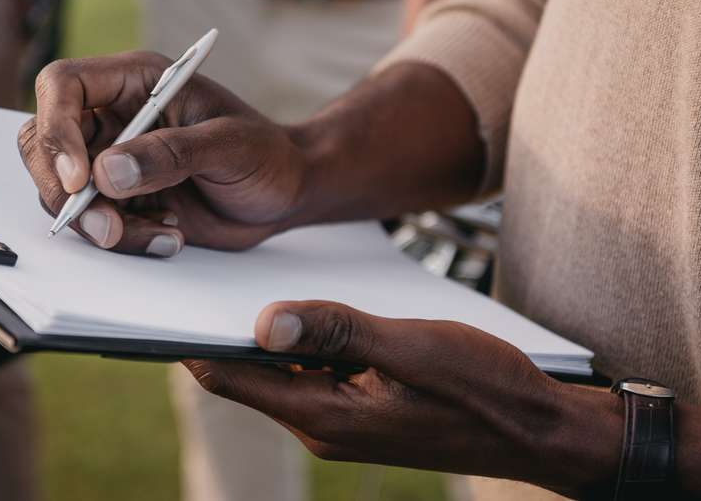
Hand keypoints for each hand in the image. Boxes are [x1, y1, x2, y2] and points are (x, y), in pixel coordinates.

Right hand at [18, 52, 307, 254]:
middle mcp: (114, 116)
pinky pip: (92, 222)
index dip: (56, 128)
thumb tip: (106, 172)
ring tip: (164, 233)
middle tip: (108, 227)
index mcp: (135, 81)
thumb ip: (171, 154)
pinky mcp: (120, 199)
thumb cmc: (267, 154)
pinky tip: (169, 236)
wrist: (286, 194)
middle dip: (65, 191)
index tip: (79, 177)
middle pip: (43, 142)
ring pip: (62, 191)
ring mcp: (112, 159)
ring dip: (99, 223)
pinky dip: (122, 239)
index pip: (62, 86)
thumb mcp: (230, 146)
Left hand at [184, 301, 621, 495]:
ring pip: (282, 369)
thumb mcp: (410, 347)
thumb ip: (336, 331)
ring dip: (267, 331)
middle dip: (225, 328)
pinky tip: (309, 307)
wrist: (536, 428)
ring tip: (245, 279)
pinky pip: (314, 370)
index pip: (232, 379)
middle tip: (199, 272)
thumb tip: (262, 323)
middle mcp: (322, 424)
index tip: (163, 300)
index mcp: (323, 415)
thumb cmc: (483, 387)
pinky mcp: (361, 406)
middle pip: (250, 373)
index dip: (193, 341)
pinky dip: (303, 340)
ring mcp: (342, 418)